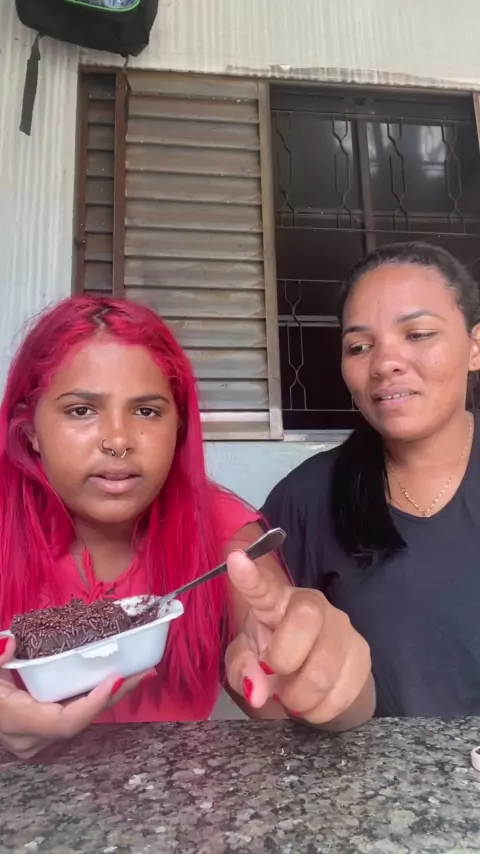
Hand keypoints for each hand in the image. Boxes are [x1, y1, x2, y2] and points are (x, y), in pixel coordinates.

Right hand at [0, 636, 153, 758]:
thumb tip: (9, 641)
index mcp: (19, 721)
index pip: (65, 722)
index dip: (92, 704)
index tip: (114, 678)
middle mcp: (33, 737)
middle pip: (82, 720)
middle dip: (114, 695)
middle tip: (144, 670)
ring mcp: (38, 738)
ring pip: (81, 718)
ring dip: (109, 695)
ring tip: (138, 671)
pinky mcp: (42, 730)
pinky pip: (74, 713)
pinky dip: (94, 696)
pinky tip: (114, 677)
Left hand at [225, 551, 372, 727]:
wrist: (316, 676)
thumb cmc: (273, 656)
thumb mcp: (246, 661)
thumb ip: (242, 668)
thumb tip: (256, 690)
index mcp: (276, 601)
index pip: (264, 586)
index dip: (250, 577)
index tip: (236, 560)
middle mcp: (313, 606)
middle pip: (305, 620)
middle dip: (284, 659)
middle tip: (276, 675)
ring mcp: (342, 627)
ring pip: (323, 669)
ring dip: (300, 696)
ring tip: (292, 696)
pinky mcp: (362, 654)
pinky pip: (343, 692)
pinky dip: (320, 709)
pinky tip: (313, 702)